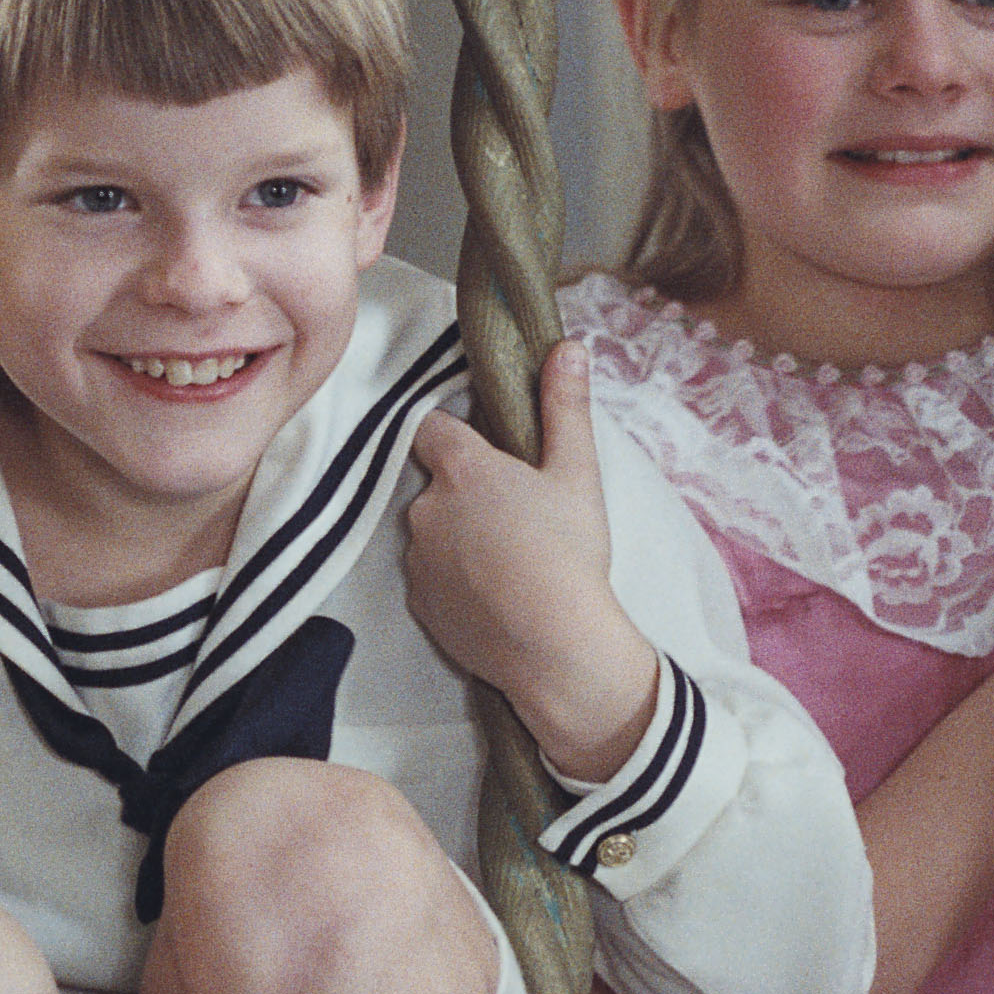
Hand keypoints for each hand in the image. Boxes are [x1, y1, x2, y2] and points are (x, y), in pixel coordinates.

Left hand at [404, 341, 658, 784]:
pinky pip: (429, 577)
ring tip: (507, 559)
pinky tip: (493, 592)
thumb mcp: (577, 474)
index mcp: (462, 468)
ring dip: (456, 536)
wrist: (556, 648)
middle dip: (464, 492)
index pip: (431, 427)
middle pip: (435, 483)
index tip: (486, 449)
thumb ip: (565, 406)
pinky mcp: (418, 602)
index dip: (456, 433)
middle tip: (514, 512)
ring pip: (431, 531)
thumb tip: (566, 346)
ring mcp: (416, 557)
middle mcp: (426, 507)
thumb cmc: (568, 554)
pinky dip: (453, 579)